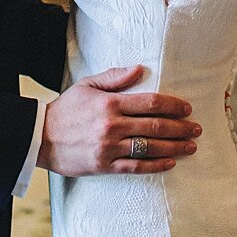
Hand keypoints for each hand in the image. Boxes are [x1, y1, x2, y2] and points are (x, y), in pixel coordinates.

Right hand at [38, 65, 201, 176]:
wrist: (39, 136)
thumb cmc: (65, 109)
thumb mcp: (87, 85)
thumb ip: (115, 77)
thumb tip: (139, 69)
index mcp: (110, 103)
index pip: (150, 102)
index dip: (172, 105)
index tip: (187, 108)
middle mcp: (112, 125)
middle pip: (155, 126)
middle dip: (180, 127)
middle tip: (197, 129)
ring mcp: (109, 147)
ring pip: (149, 147)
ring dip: (174, 147)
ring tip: (191, 147)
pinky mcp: (104, 165)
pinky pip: (136, 167)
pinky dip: (155, 165)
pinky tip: (170, 163)